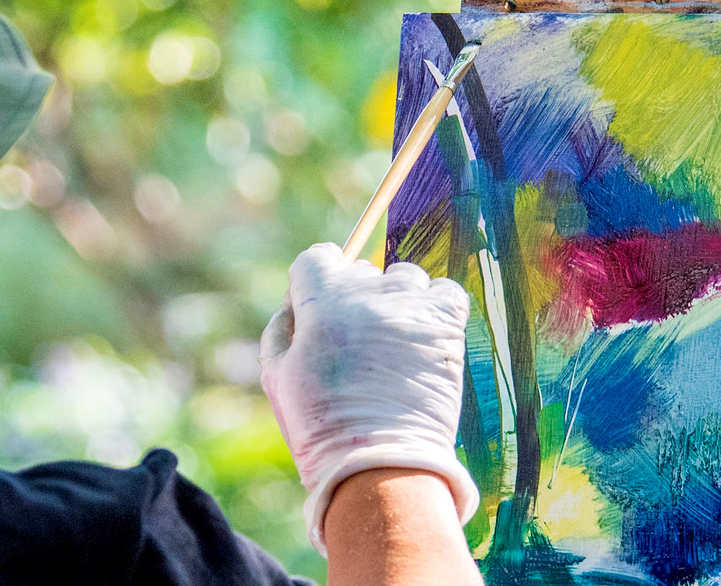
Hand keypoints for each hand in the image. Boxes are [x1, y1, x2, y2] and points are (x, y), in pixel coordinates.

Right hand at [259, 243, 477, 554]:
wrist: (378, 464)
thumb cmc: (320, 425)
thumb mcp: (276, 374)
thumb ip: (281, 326)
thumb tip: (295, 301)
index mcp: (320, 301)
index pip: (318, 257)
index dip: (316, 283)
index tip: (320, 310)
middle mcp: (366, 293)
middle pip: (360, 271)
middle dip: (354, 299)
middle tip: (356, 345)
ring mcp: (408, 306)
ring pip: (403, 278)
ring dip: (396, 302)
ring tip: (392, 345)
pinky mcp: (445, 325)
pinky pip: (445, 292)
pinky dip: (435, 308)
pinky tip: (423, 339)